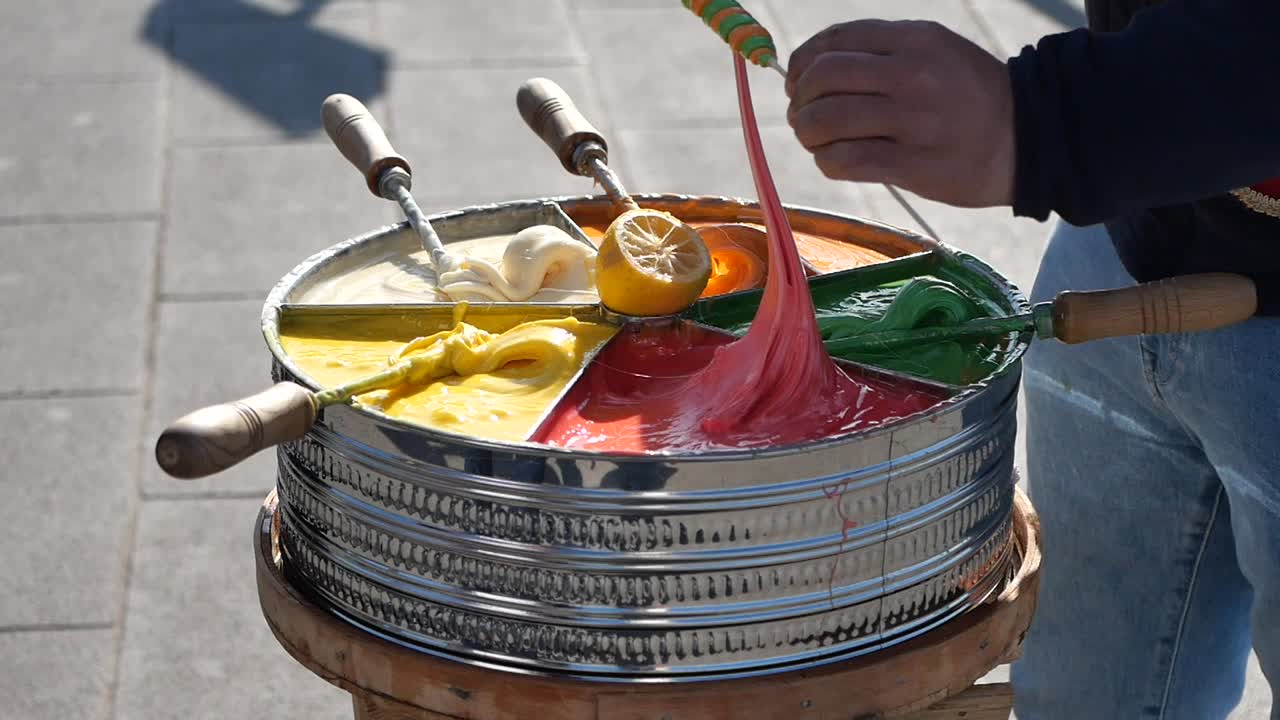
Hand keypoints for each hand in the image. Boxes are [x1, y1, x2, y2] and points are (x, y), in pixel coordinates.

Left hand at [786, 20, 1015, 207]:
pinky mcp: (912, 164)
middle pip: (823, 79)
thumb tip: (812, 69)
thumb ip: (880, 53)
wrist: (1025, 138)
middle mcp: (911, 74)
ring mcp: (912, 120)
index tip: (797, 82)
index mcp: (913, 39)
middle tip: (803, 117)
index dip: (801, 63)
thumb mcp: (934, 51)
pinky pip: (845, 160)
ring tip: (816, 141)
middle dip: (801, 100)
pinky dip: (827, 161)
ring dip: (808, 133)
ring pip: (826, 121)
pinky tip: (835, 161)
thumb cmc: (969, 96)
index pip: (833, 41)